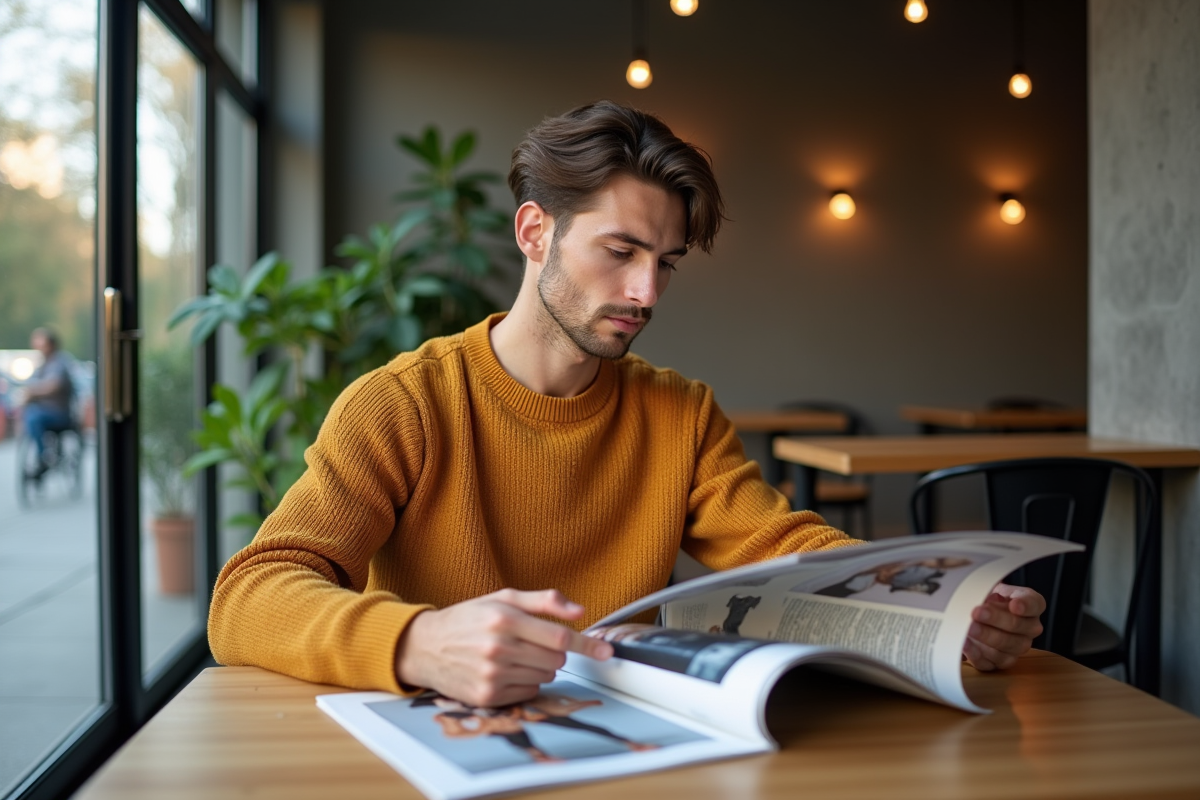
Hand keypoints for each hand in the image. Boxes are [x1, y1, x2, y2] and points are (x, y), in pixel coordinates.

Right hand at [395, 588, 613, 706]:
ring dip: (539, 666)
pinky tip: (506, 670)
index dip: (586, 644)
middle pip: (556, 659)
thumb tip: (578, 610)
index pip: (559, 637)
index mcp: (505, 620)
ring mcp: (492, 675)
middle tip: (532, 642)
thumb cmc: (468, 619)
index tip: (605, 651)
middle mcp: (498, 649)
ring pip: (545, 676)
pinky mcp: (487, 696)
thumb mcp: (503, 598)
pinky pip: (528, 693)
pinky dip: (525, 682)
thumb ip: (544, 601)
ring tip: (514, 654)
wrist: (426, 646)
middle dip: (553, 651)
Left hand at [963, 583, 1045, 670]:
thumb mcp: (989, 587)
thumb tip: (983, 599)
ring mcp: (1016, 648)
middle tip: (976, 612)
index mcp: (1031, 606)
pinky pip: (990, 662)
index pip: (1034, 604)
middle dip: (995, 619)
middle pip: (1017, 626)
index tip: (1014, 605)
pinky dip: (975, 653)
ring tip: (968, 628)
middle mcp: (1029, 629)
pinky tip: (965, 644)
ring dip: (985, 636)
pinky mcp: (998, 662)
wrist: (975, 613)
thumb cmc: (986, 598)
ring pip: (1005, 646)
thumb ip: (990, 590)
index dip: (1025, 605)